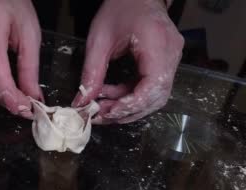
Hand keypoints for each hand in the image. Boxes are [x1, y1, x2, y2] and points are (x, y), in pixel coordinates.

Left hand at [72, 0, 183, 123]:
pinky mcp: (166, 62)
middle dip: (128, 110)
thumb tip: (82, 101)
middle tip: (101, 115)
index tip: (109, 111)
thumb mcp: (98, 40)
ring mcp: (172, 58)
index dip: (132, 103)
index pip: (154, 84)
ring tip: (103, 106)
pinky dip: (132, 96)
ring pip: (155, 96)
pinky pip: (152, 88)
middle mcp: (171, 53)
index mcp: (158, 43)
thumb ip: (91, 73)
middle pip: (157, 96)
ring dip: (129, 106)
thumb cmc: (119, 8)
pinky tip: (112, 95)